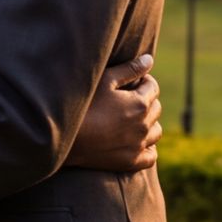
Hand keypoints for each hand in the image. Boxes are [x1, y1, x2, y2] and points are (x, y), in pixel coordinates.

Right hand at [68, 53, 160, 172]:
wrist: (64, 138)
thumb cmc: (83, 104)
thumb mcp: (104, 80)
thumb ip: (129, 69)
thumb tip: (149, 59)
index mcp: (140, 103)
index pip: (153, 87)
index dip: (144, 81)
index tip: (132, 82)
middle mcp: (143, 125)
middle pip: (156, 108)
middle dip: (146, 100)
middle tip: (128, 99)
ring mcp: (138, 145)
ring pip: (156, 131)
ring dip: (149, 123)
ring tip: (133, 120)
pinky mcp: (131, 162)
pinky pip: (151, 155)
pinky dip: (148, 148)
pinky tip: (136, 141)